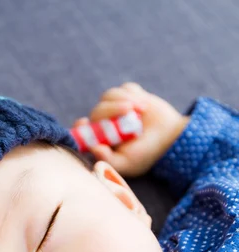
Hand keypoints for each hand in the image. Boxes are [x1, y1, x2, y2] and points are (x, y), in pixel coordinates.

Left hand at [72, 82, 189, 176]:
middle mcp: (106, 124)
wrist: (171, 137)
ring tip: (143, 110)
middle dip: (112, 109)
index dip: (81, 126)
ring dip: (125, 99)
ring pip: (109, 96)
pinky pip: (124, 88)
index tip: (85, 122)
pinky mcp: (129, 95)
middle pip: (98, 111)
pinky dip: (133, 94)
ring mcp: (116, 108)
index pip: (82, 132)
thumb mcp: (127, 163)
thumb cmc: (147, 155)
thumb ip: (108, 159)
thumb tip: (93, 148)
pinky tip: (144, 106)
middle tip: (131, 112)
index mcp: (101, 141)